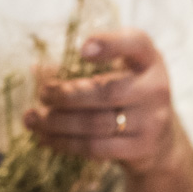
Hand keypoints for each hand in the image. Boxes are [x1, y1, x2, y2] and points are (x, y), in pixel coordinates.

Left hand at [23, 31, 185, 175]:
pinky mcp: (141, 148)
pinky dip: (65, 143)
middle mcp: (156, 87)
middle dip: (66, 95)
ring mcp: (152, 121)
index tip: (82, 50)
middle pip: (106, 91)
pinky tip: (45, 138)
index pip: (135, 43)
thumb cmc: (127, 95)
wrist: (160, 140)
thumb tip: (37, 70)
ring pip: (96, 123)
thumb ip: (82, 67)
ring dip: (57, 122)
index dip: (109, 44)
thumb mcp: (116, 72)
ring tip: (32, 119)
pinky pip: (96, 147)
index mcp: (148, 58)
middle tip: (42, 94)